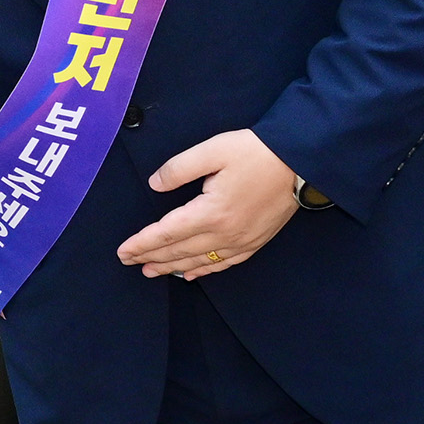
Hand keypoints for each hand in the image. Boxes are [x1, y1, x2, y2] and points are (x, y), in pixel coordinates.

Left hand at [117, 129, 299, 278]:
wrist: (300, 161)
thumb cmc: (255, 152)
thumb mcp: (212, 150)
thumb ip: (179, 168)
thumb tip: (154, 184)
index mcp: (211, 212)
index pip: (167, 233)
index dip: (142, 244)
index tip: (122, 252)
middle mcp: (225, 233)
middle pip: (179, 251)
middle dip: (151, 258)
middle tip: (129, 262)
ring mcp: (242, 241)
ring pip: (200, 262)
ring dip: (173, 267)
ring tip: (151, 271)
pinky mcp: (255, 242)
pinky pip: (224, 263)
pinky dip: (204, 270)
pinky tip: (192, 273)